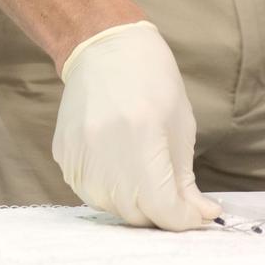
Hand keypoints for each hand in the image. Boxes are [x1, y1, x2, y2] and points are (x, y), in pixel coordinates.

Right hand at [52, 21, 221, 230]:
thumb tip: (200, 215)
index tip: (197, 215)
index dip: (182, 218)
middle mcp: (105, 150)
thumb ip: (185, 178)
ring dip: (134, 204)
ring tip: (146, 176)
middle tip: (175, 197)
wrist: (105, 47)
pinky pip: (90, 191)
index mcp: (141, 136)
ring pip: (111, 208)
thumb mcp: (180, 123)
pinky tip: (121, 165)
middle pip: (135, 213)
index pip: (161, 206)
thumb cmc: (152, 79)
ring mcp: (79, 155)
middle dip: (160, 212)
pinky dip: (110, 190)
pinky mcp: (63, 156)